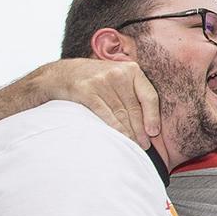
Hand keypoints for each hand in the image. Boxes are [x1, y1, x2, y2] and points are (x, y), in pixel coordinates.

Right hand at [38, 58, 159, 147]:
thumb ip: (135, 90)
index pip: (149, 96)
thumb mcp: (118, 76)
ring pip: (120, 113)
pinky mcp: (86, 91)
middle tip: (145, 145)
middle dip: (140, 130)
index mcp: (131, 70)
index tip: (154, 133)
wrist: (62, 73)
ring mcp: (102, 82)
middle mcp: (118, 74)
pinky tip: (120, 138)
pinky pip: (105, 114)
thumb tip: (153, 120)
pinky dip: (114, 128)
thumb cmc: (97, 79)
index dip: (153, 117)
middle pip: (134, 108)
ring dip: (129, 132)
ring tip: (134, 145)